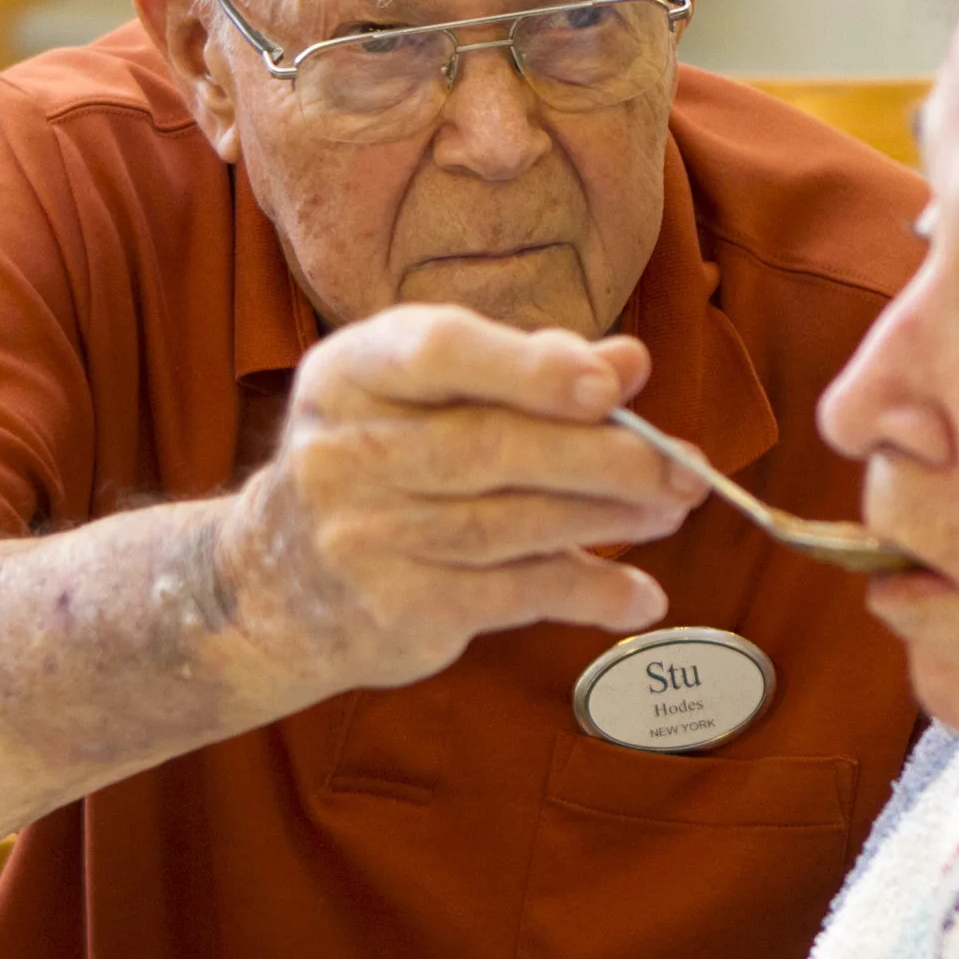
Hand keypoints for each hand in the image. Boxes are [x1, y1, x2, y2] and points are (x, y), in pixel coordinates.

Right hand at [219, 303, 709, 692]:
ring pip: (512, 523)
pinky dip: (591, 593)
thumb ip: (527, 373)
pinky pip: (516, 595)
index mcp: (352, 372)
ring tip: (673, 510)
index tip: (609, 386)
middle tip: (683, 467)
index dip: (529, 367)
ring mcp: (365, 535)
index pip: (439, 351)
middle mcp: (346, 451)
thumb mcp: (432, 398)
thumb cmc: (380, 464)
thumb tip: (630, 362)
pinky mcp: (398, 607)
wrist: (275, 586)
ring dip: (609, 519)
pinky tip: (640, 595)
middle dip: (604, 456)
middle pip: (492, 446)